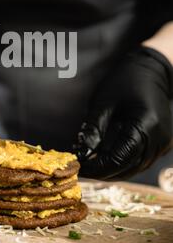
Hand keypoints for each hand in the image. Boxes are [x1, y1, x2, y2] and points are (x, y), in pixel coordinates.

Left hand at [76, 47, 172, 179]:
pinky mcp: (163, 143)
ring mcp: (164, 143)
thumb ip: (93, 130)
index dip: (98, 167)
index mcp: (145, 126)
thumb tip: (81, 154)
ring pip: (136, 168)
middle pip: (129, 168)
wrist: (151, 71)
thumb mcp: (104, 103)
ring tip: (92, 164)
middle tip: (82, 169)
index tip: (80, 167)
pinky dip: (125, 163)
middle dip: (103, 171)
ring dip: (114, 170)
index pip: (119, 158)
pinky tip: (108, 158)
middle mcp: (159, 139)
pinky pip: (142, 160)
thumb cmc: (125, 81)